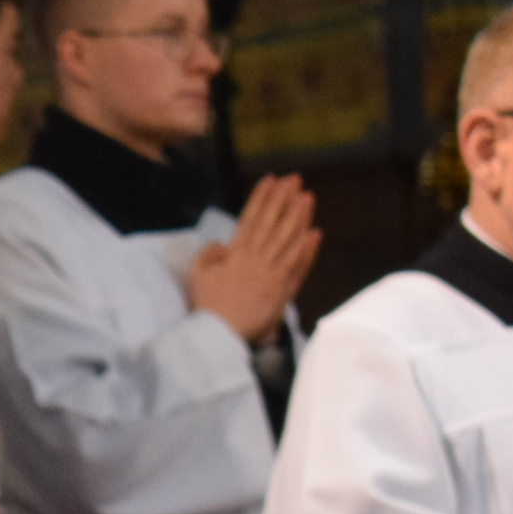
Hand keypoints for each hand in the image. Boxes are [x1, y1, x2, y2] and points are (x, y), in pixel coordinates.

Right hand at [188, 174, 318, 342]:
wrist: (218, 333)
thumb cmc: (206, 305)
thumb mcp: (197, 275)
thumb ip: (209, 254)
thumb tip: (223, 243)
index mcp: (234, 254)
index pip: (250, 218)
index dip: (261, 198)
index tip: (270, 180)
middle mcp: (255, 259)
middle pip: (272, 223)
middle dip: (283, 199)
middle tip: (294, 179)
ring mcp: (272, 274)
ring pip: (288, 239)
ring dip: (298, 217)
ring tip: (307, 197)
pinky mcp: (283, 290)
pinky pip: (298, 266)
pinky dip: (307, 250)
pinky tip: (315, 233)